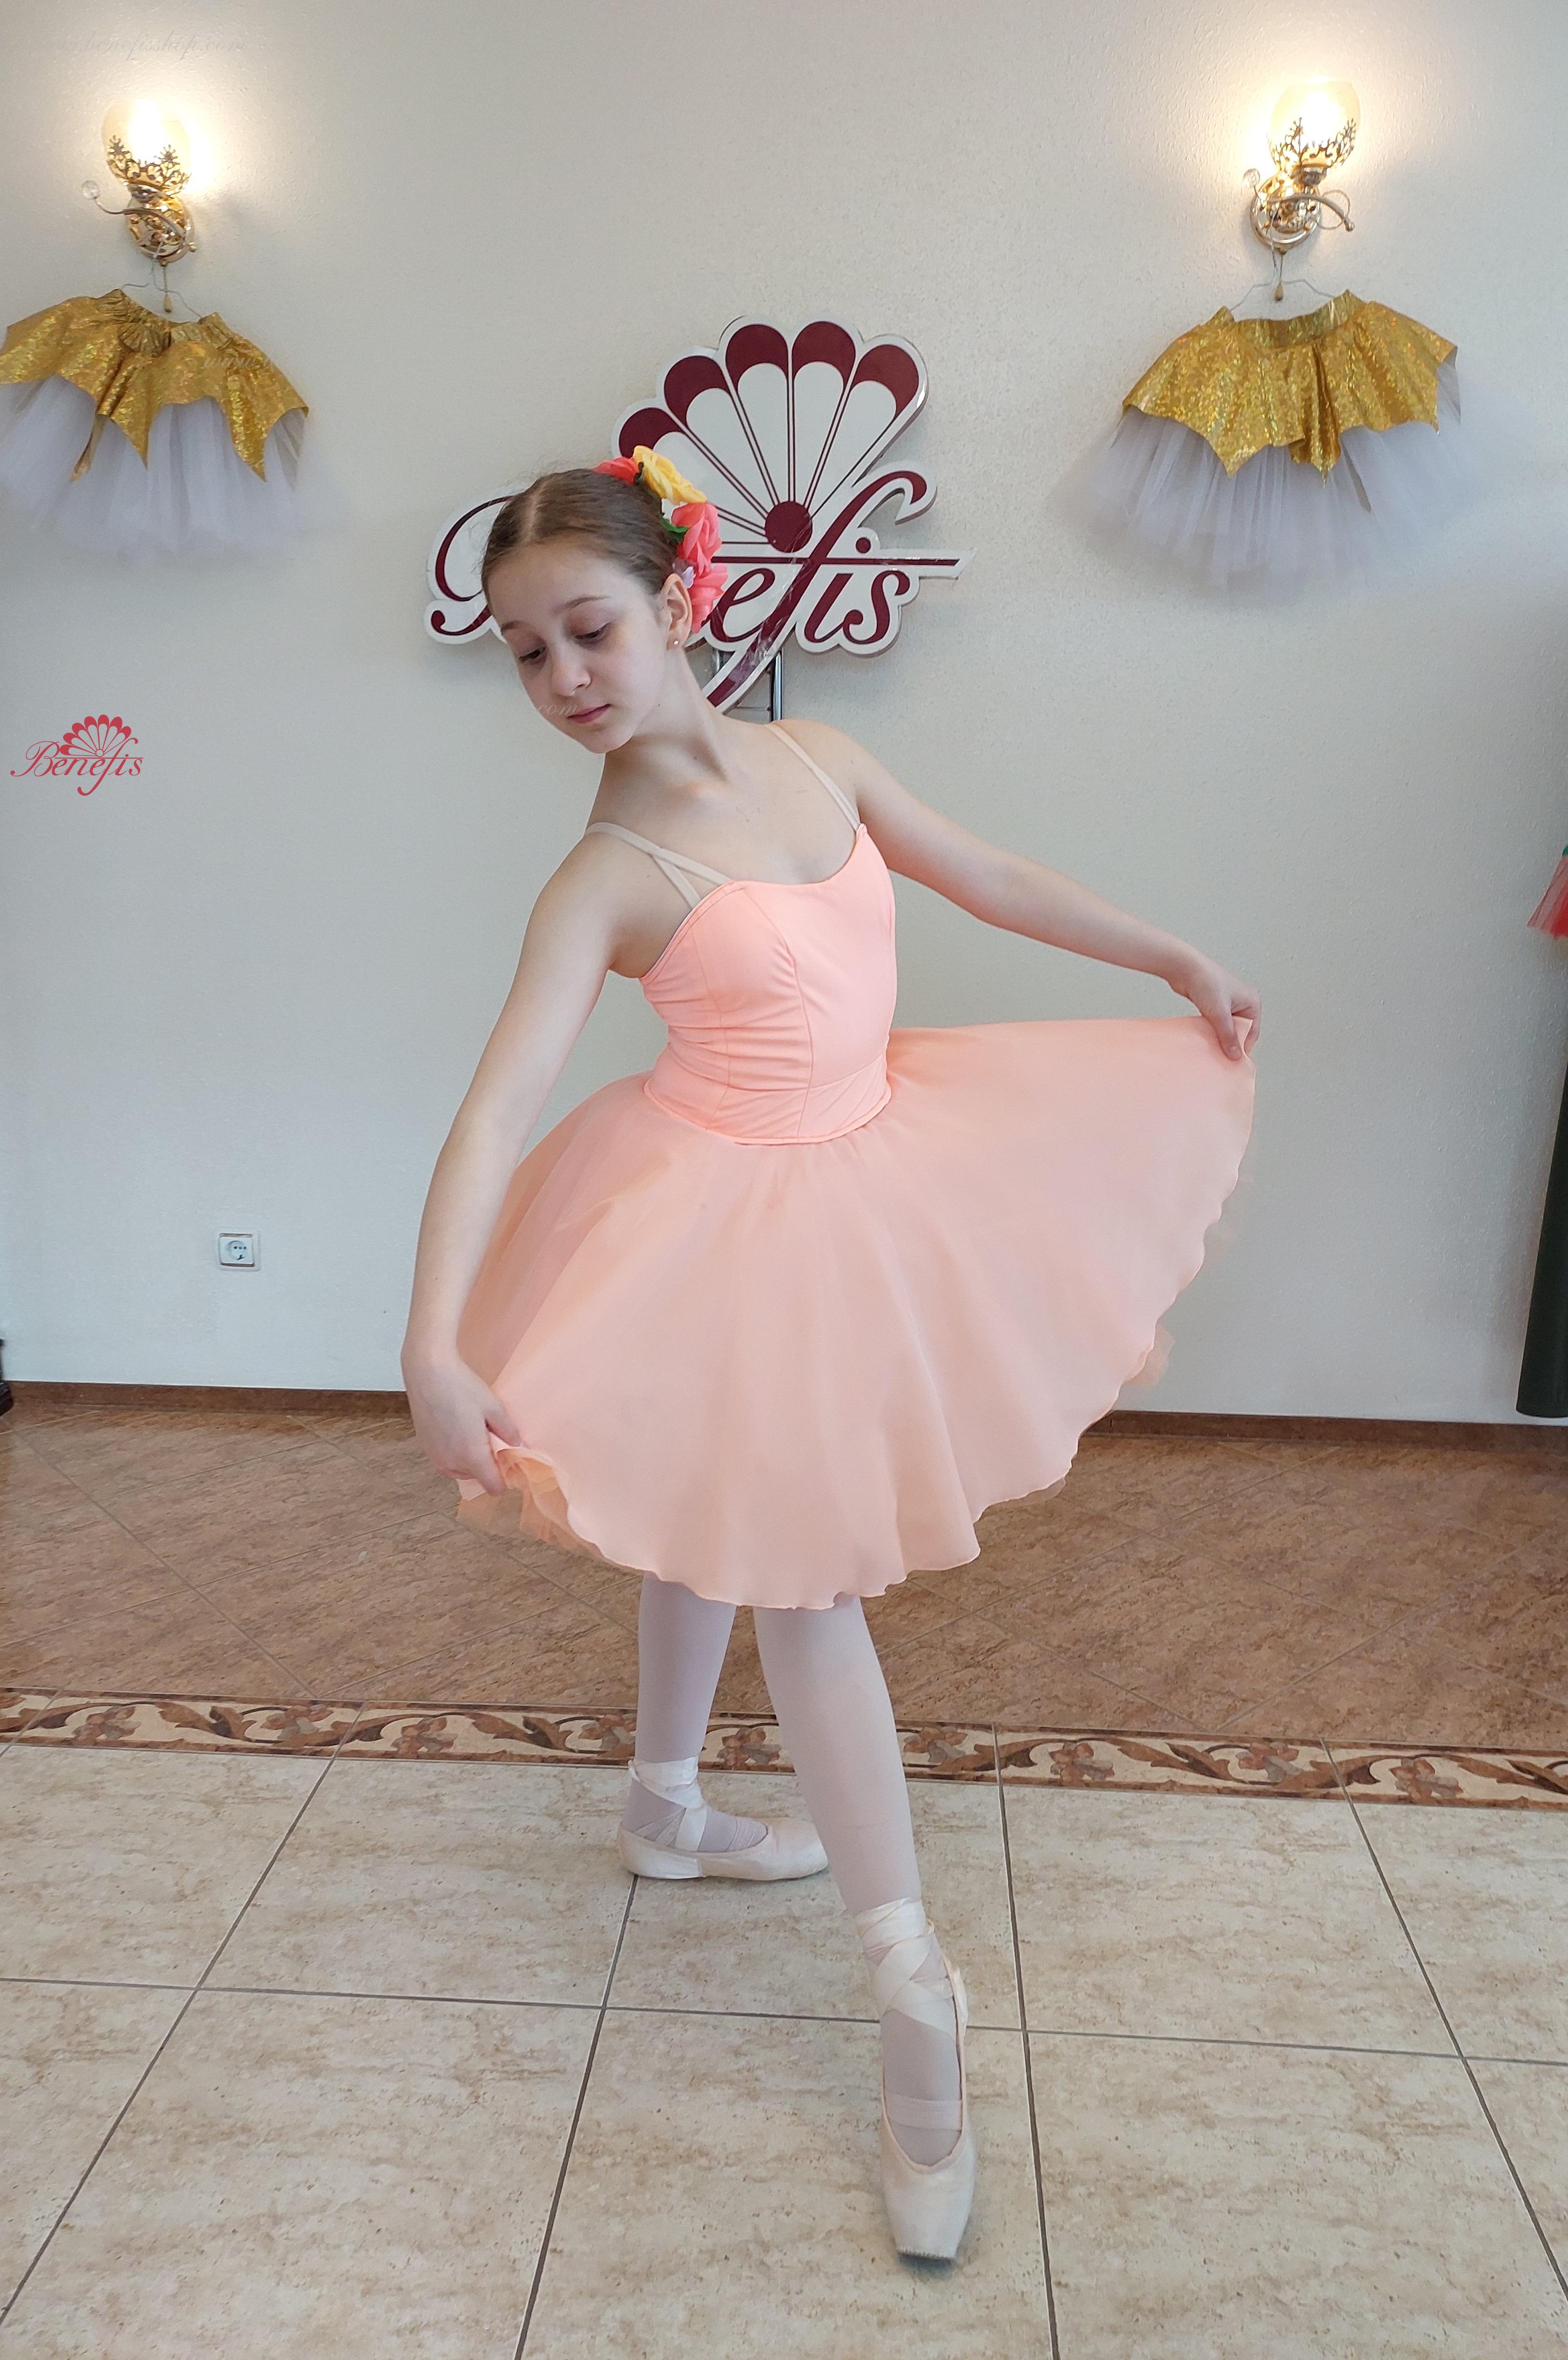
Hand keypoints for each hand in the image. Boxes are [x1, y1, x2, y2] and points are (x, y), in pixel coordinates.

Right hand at [402, 1348, 523, 1496]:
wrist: (427, 1372)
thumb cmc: (461, 1388)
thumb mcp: (494, 1407)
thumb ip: (508, 1431)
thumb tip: (518, 1445)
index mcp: (471, 1456)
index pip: (493, 1487)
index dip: (505, 1477)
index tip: (509, 1459)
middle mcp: (451, 1464)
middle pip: (477, 1478)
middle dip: (487, 1463)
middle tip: (490, 1436)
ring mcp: (435, 1458)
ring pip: (461, 1471)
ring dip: (470, 1459)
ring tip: (472, 1430)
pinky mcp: (425, 1448)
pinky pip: (446, 1461)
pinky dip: (455, 1452)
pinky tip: (457, 1428)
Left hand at [1167, 953, 1260, 1060]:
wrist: (1184, 968)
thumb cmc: (1206, 982)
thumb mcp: (1220, 1014)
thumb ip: (1228, 1036)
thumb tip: (1235, 1055)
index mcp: (1252, 1002)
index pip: (1252, 1032)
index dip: (1243, 1047)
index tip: (1233, 1061)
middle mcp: (1243, 1001)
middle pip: (1239, 1030)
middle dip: (1230, 1042)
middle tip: (1221, 1057)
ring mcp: (1228, 1002)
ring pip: (1226, 1027)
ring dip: (1219, 1037)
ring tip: (1211, 1048)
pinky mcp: (1214, 1003)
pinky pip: (1216, 1022)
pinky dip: (1211, 1030)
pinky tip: (1204, 1039)